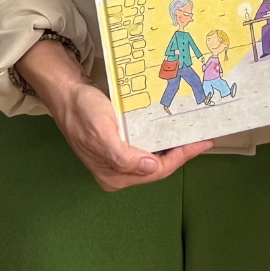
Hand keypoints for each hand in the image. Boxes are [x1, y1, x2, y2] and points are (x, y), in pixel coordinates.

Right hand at [15, 39, 211, 190]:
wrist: (67, 94)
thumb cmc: (83, 112)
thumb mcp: (101, 132)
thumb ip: (123, 155)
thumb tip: (150, 168)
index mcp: (114, 175)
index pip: (157, 172)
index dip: (181, 158)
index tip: (200, 144)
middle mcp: (118, 173)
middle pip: (158, 167)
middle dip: (181, 154)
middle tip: (202, 138)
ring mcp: (119, 161)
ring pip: (154, 158)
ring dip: (173, 147)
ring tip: (193, 134)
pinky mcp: (120, 147)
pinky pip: (147, 147)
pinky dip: (162, 140)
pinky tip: (172, 130)